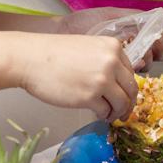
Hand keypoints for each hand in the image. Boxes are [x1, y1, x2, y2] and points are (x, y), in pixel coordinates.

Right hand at [13, 33, 137, 121]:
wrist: (31, 58)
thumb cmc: (54, 54)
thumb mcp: (88, 47)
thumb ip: (105, 60)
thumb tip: (117, 83)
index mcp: (113, 47)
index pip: (130, 72)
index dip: (128, 87)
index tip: (125, 96)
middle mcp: (111, 62)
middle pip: (131, 89)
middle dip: (128, 104)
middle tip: (123, 112)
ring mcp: (102, 80)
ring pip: (122, 103)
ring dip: (117, 112)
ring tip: (109, 115)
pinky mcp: (89, 97)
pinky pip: (105, 111)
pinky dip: (103, 115)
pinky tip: (97, 114)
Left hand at [58, 7, 162, 71]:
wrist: (63, 36)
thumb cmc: (83, 22)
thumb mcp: (110, 14)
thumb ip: (134, 15)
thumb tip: (160, 15)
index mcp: (131, 33)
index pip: (154, 35)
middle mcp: (130, 49)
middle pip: (154, 51)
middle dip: (158, 47)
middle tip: (156, 44)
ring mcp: (121, 63)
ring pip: (145, 64)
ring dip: (148, 59)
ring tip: (143, 54)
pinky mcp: (112, 76)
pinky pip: (130, 74)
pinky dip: (135, 69)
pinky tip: (134, 63)